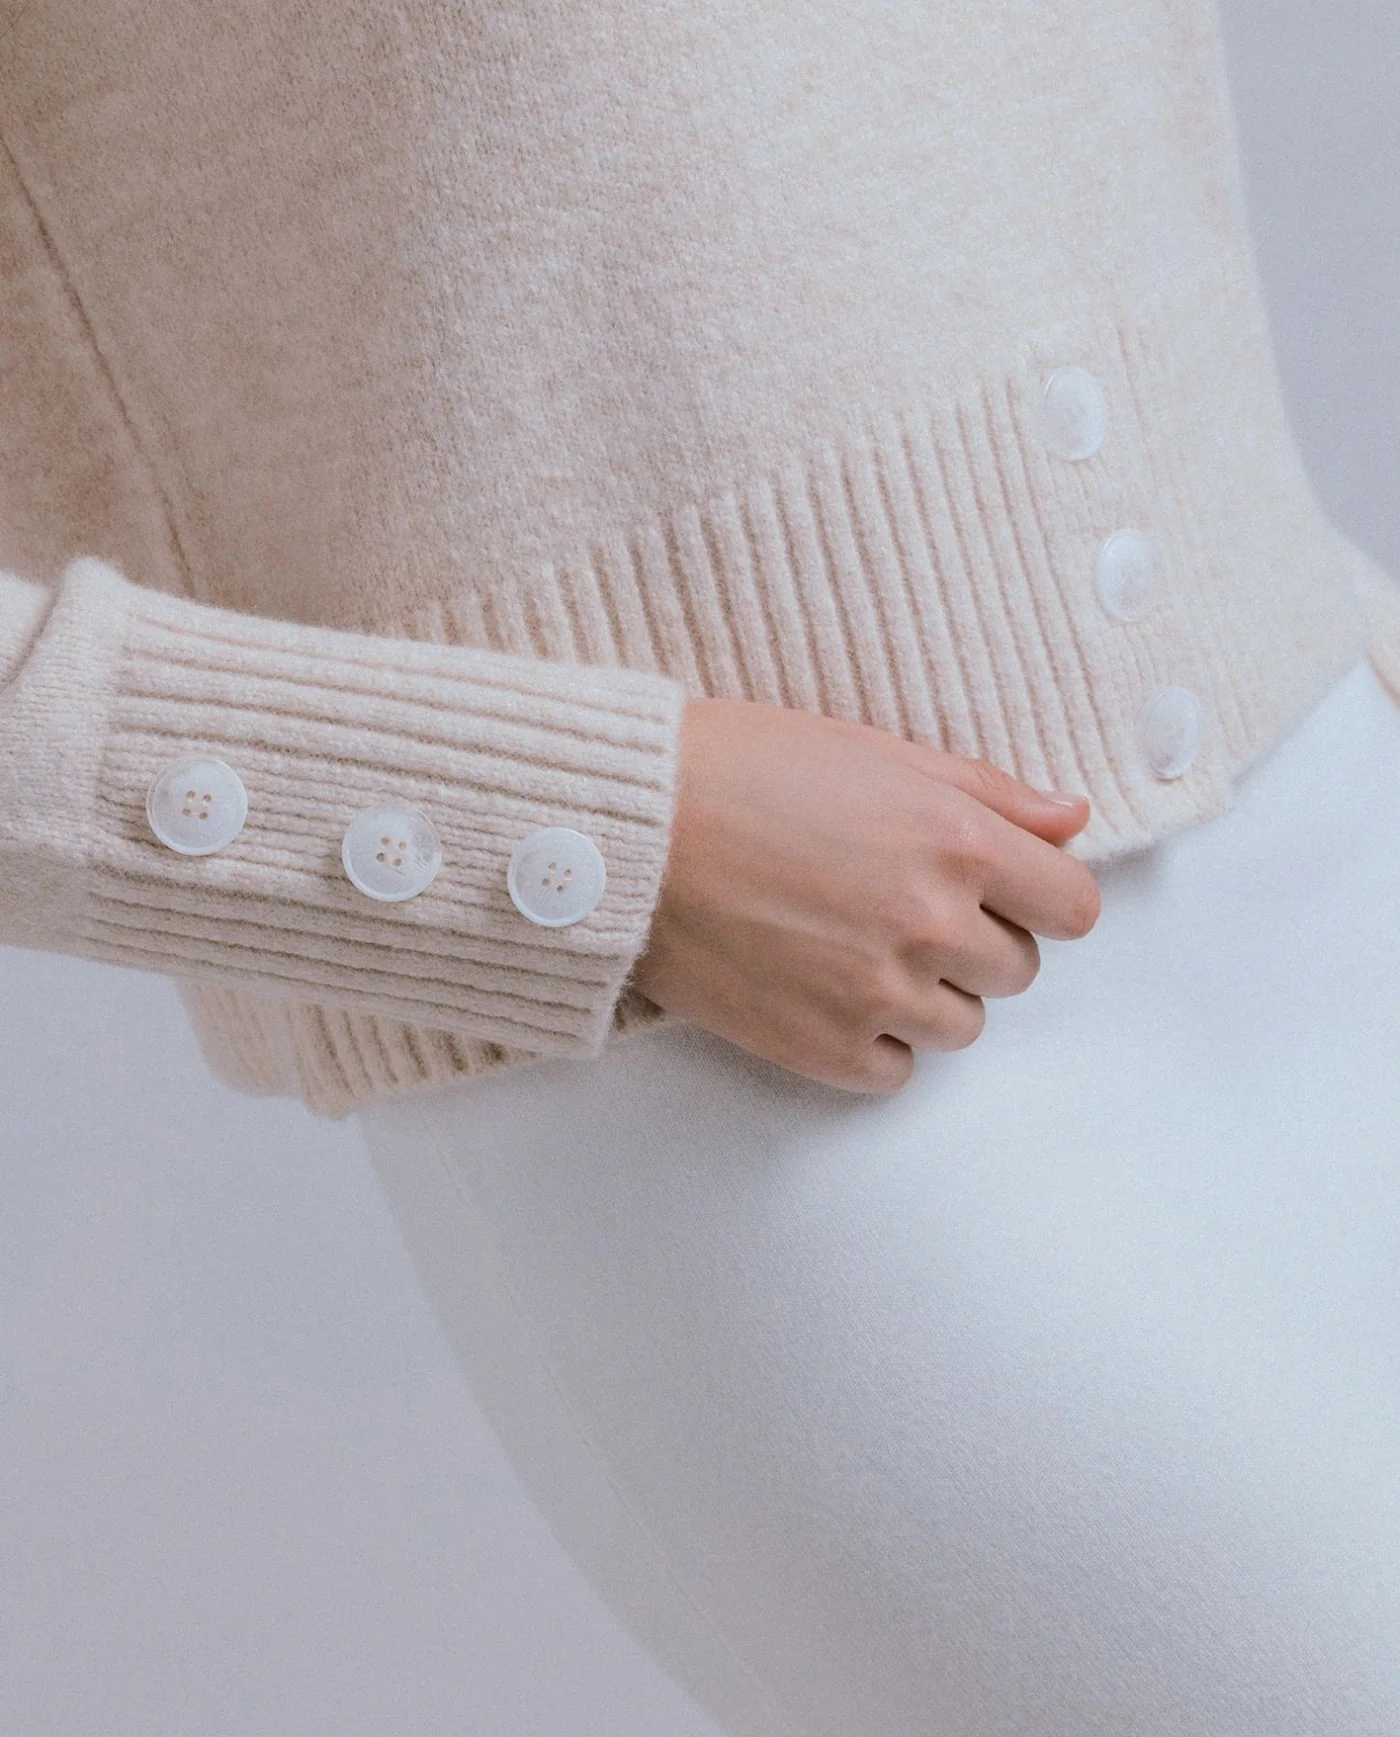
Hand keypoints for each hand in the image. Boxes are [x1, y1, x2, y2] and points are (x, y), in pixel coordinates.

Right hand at [630, 695, 1101, 1093]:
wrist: (624, 830)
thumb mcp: (875, 751)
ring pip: (963, 1025)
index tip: (1006, 892)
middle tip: (900, 904)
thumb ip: (987, 792)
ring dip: (929, 992)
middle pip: (1018, 969)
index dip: (1042, 897)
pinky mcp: (821, 1046)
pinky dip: (876, 1040)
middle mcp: (931, 923)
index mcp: (957, 840)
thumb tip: (1071, 821)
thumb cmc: (740, 769)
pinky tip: (828, 989)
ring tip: (855, 945)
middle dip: (976, 939)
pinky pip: (896, 1070)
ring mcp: (877, 992)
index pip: (1074, 907)